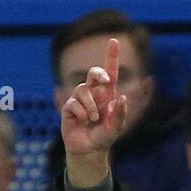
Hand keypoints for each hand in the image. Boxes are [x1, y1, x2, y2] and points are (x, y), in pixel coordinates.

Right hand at [61, 37, 128, 187]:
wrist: (88, 150)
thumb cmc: (103, 137)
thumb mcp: (115, 129)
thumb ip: (120, 115)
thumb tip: (122, 98)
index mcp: (107, 95)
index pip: (109, 72)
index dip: (111, 56)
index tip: (114, 40)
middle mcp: (93, 94)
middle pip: (93, 74)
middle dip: (98, 74)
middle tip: (104, 82)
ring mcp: (80, 99)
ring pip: (83, 90)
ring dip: (90, 106)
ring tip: (92, 119)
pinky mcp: (69, 107)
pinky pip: (73, 103)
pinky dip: (80, 113)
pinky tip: (82, 122)